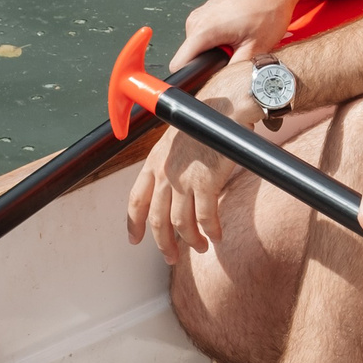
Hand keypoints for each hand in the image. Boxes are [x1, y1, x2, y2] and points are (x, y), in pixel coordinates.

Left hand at [125, 58, 247, 260]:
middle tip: (172, 257)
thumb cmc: (208, 119)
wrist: (228, 105)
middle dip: (163, 244)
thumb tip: (177, 185)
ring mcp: (184, 179)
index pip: (136, 200)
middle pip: (158, 219)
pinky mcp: (206, 182)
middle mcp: (164, 173)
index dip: (134, 224)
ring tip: (201, 248)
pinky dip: (211, 231)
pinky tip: (217, 236)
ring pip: (181, 223)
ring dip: (191, 241)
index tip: (135, 240)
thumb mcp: (178, 140)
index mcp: (154, 161)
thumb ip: (172, 163)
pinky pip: (207, 218)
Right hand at [167, 0, 313, 75]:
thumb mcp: (256, 47)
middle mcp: (196, 20)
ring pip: (200, 45)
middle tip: (237, 55)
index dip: (190, 78)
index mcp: (203, 30)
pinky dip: (220, 38)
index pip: (179, 64)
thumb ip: (235, 69)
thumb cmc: (269, 8)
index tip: (203, 83)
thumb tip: (224, 84)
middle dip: (211, 62)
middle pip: (191, 56)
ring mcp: (201, 14)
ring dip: (218, 49)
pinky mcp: (207, 10)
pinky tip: (239, 32)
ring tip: (241, 41)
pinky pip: (206, 34)